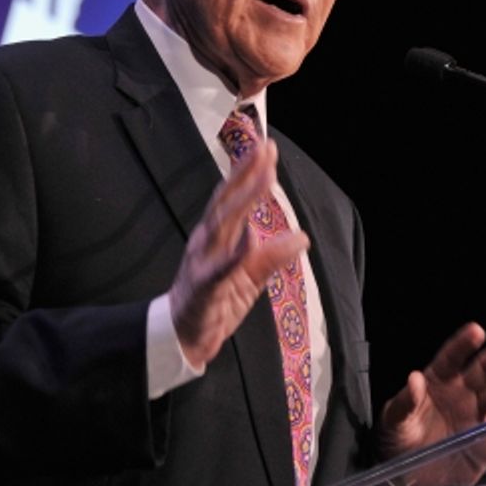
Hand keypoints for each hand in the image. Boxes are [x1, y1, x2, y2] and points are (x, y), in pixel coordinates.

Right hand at [169, 139, 308, 366]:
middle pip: (226, 203)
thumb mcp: (249, 278)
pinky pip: (217, 271)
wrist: (184, 337)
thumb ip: (271, 257)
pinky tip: (246, 242)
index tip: (266, 148)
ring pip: (222, 226)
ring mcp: (202, 263)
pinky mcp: (202, 289)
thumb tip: (301, 237)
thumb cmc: (215, 302)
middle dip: (246, 175)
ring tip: (263, 179)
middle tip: (265, 149)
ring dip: (243, 201)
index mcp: (217, 237)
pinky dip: (232, 257)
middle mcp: (207, 243)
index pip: (232, 198)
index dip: (247, 172)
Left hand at [378, 324, 485, 485]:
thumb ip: (404, 402)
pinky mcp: (484, 445)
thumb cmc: (398, 442)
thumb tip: (414, 379)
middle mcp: (460, 395)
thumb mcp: (393, 421)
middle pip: (483, 371)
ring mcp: (474, 418)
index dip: (464, 344)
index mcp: (437, 383)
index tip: (476, 331)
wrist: (407, 481)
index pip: (452, 358)